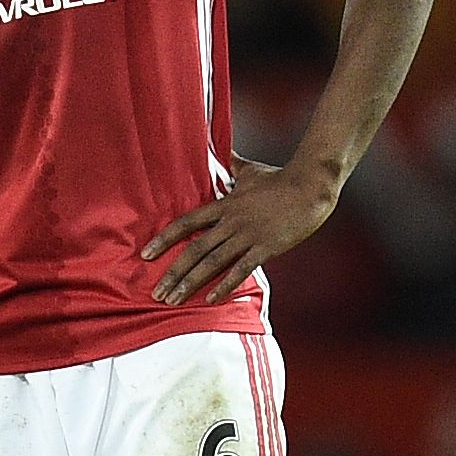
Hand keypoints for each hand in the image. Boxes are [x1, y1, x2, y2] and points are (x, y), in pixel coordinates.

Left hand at [142, 159, 340, 304]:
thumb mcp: (251, 171)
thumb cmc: (280, 178)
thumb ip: (233, 167)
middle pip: (194, 249)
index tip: (146, 254)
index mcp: (224, 205)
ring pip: (212, 262)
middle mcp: (230, 221)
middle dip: (172, 272)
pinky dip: (224, 286)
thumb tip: (224, 155)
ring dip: (190, 283)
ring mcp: (247, 235)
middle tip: (157, 292)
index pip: (186, 223)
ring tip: (174, 300)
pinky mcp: (266, 247)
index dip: (164, 239)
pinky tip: (211, 300)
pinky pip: (240, 270)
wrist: (310, 185)